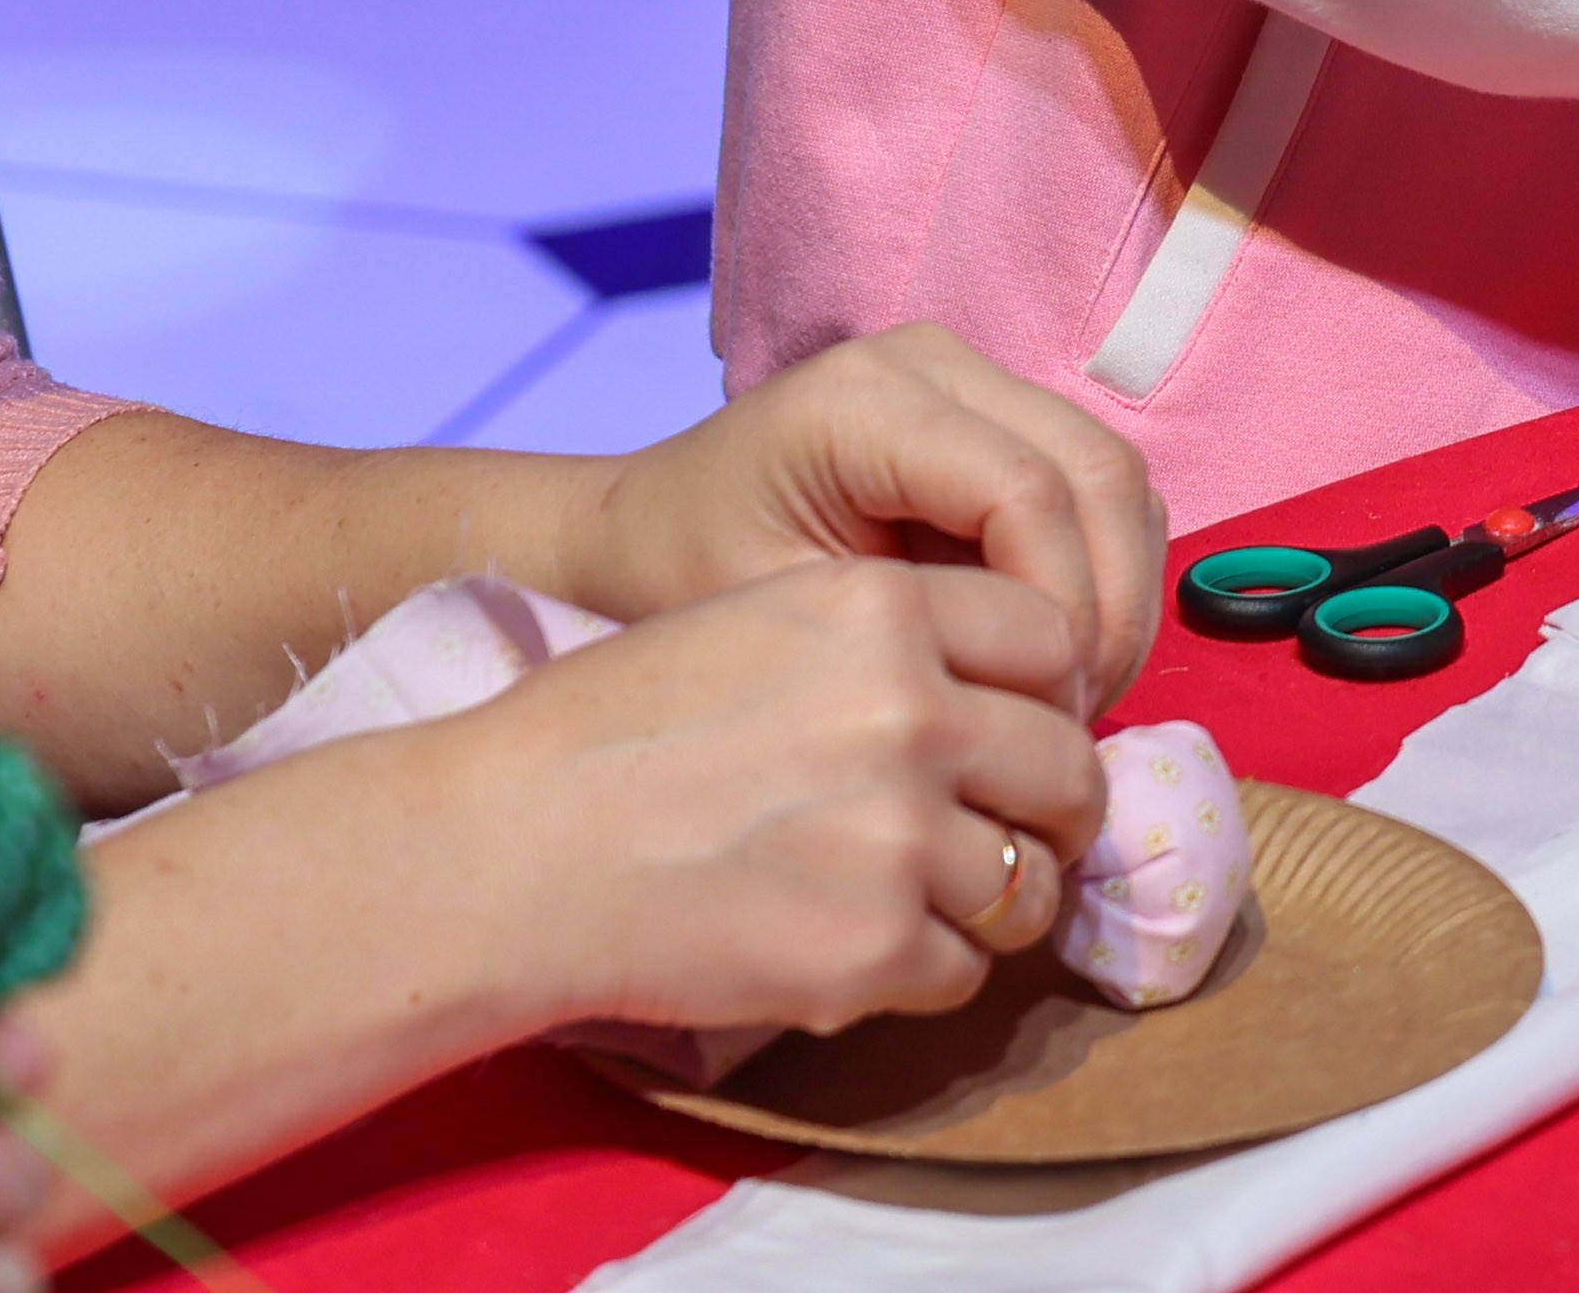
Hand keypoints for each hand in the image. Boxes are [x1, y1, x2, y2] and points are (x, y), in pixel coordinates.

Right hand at [423, 556, 1113, 1038]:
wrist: (509, 848)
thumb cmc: (612, 730)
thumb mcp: (758, 619)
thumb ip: (891, 643)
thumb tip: (1004, 701)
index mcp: (882, 607)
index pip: (1050, 639)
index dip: (1045, 694)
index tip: (1021, 730)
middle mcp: (910, 710)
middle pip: (1069, 767)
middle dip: (1051, 809)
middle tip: (1013, 832)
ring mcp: (900, 835)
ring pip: (1029, 883)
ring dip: (994, 900)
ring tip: (922, 900)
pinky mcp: (873, 948)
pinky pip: (963, 969)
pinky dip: (924, 970)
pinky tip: (853, 947)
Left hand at [555, 325, 1168, 709]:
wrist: (636, 532)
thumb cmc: (682, 587)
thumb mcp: (781, 625)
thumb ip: (912, 643)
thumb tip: (1047, 709)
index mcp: (865, 402)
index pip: (1027, 490)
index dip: (1064, 608)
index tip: (1041, 715)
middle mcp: (934, 362)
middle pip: (1099, 469)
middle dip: (1113, 605)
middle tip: (1075, 718)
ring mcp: (973, 376)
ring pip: (1117, 476)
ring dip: (1121, 591)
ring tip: (1069, 696)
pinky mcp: (997, 409)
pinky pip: (1096, 486)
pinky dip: (1103, 573)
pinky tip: (1057, 655)